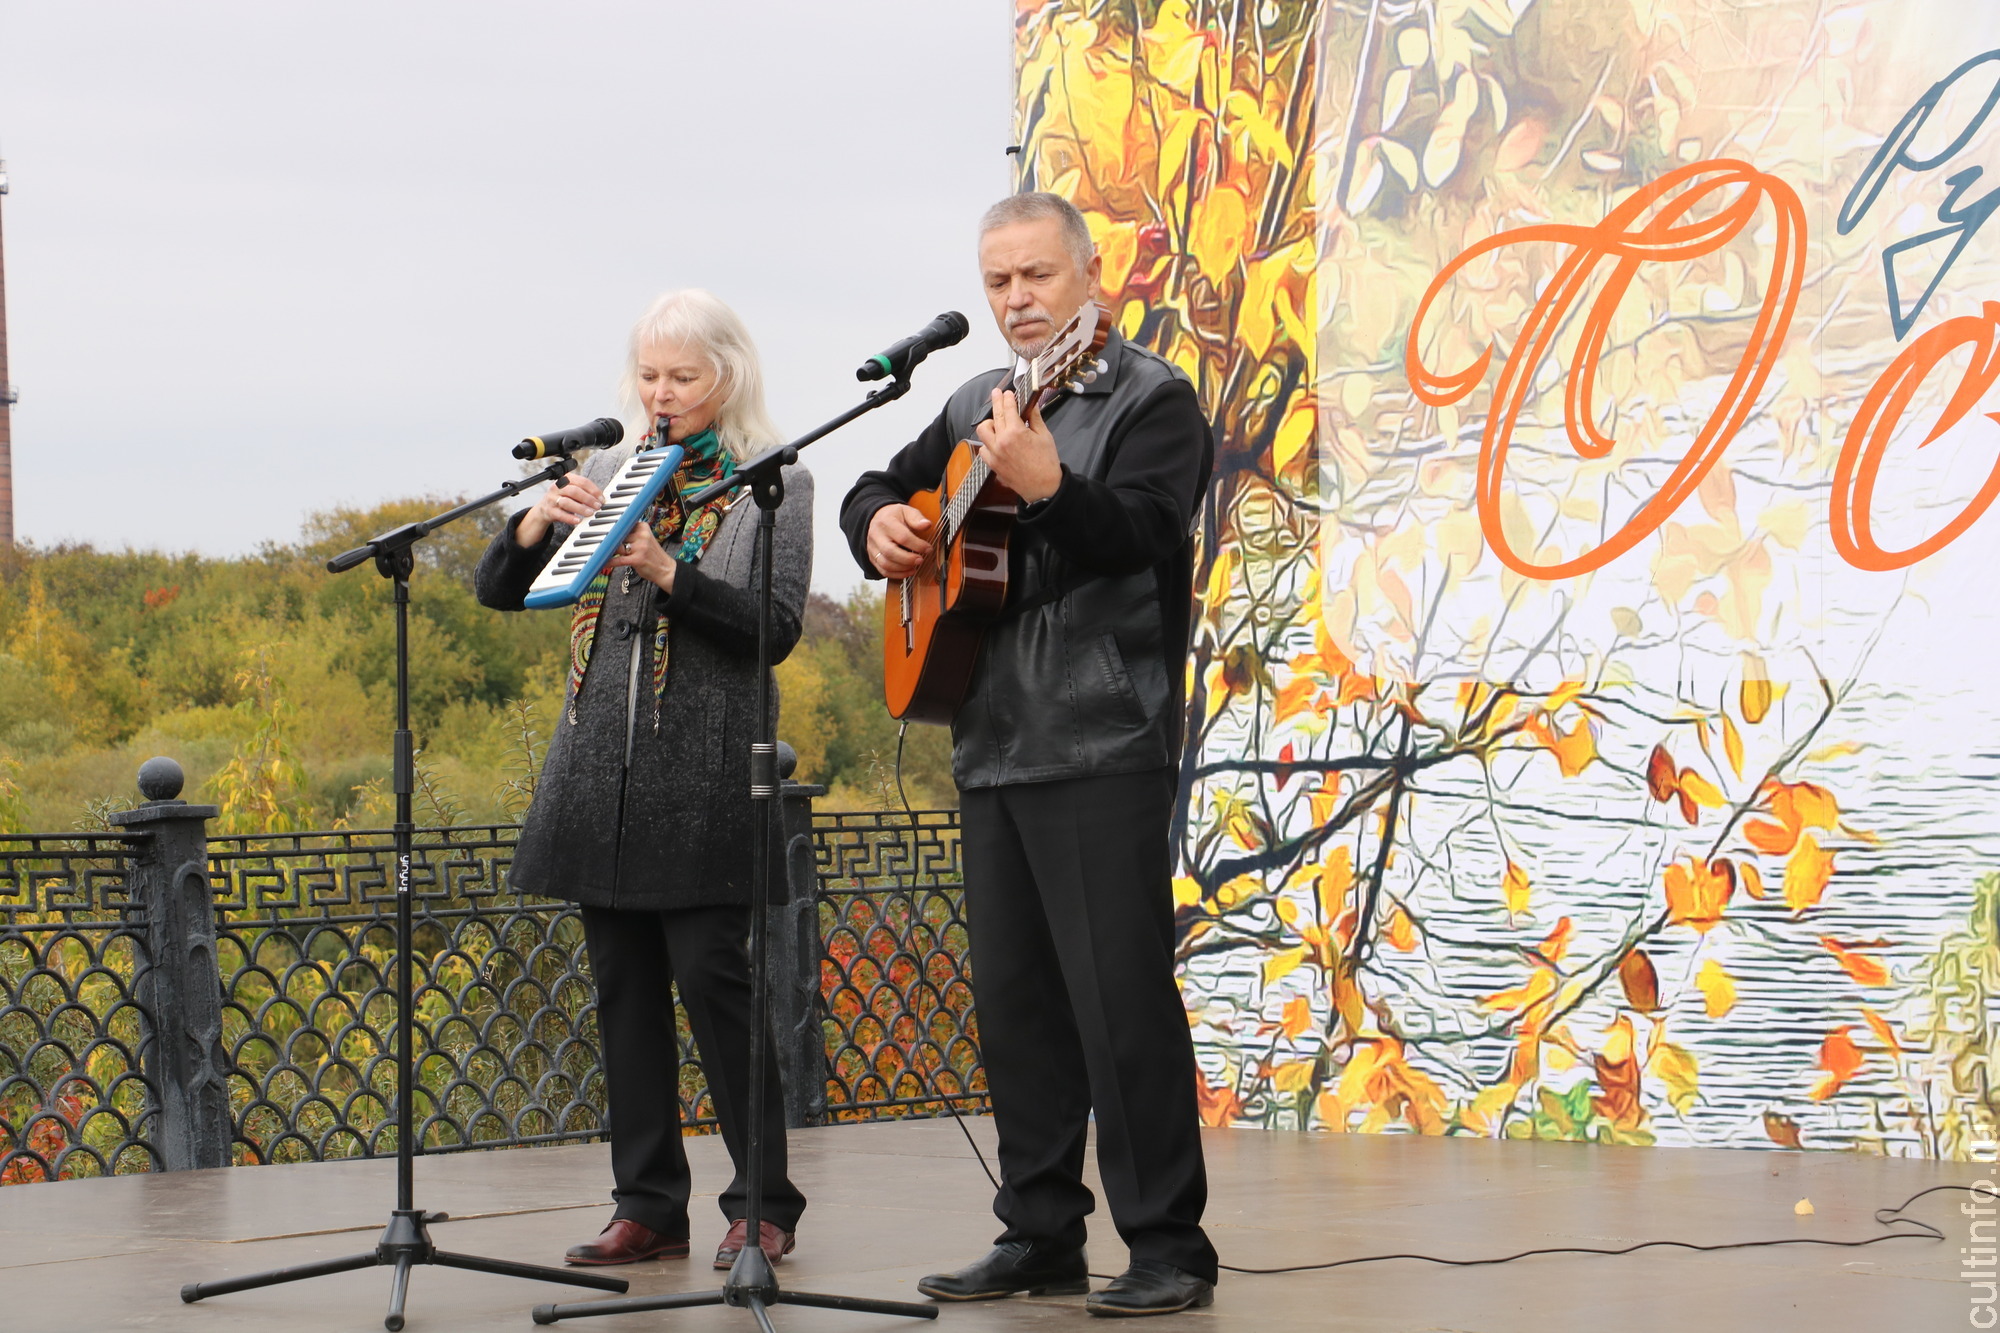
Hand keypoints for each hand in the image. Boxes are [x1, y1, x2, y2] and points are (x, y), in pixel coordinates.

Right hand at [516, 472, 604, 547]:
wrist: (544, 509)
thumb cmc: (563, 498)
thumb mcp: (573, 492)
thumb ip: (585, 493)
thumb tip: (601, 499)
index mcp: (566, 479)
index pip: (582, 481)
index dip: (594, 490)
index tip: (602, 499)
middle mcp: (557, 487)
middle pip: (574, 491)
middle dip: (588, 499)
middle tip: (598, 506)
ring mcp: (552, 498)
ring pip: (567, 502)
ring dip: (580, 508)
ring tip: (590, 513)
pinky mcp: (549, 511)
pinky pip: (560, 514)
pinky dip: (569, 518)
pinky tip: (578, 521)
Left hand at [604, 520, 676, 592]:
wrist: (666, 569)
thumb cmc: (653, 555)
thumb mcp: (645, 539)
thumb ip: (631, 534)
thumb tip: (611, 532)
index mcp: (643, 527)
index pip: (623, 524)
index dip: (612, 528)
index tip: (601, 529)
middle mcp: (642, 535)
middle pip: (619, 535)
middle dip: (610, 541)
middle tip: (598, 542)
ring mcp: (640, 547)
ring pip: (617, 547)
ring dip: (608, 551)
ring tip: (601, 552)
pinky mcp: (637, 559)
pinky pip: (618, 560)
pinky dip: (609, 562)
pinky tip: (602, 563)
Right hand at [867, 503, 931, 577]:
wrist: (876, 518)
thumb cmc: (893, 516)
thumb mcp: (906, 511)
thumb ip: (916, 518)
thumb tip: (926, 524)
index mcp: (886, 522)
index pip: (902, 537)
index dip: (917, 545)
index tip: (928, 548)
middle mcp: (876, 536)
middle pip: (890, 552)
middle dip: (908, 559)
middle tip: (920, 560)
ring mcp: (872, 548)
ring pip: (885, 564)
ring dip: (902, 568)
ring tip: (915, 566)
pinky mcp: (872, 557)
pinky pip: (882, 570)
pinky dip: (896, 574)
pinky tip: (907, 571)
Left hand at [975, 387, 1062, 503]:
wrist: (1043, 488)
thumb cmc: (1046, 463)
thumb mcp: (1045, 436)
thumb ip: (1035, 418)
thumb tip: (1031, 406)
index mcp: (1016, 432)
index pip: (1008, 408)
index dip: (1007, 398)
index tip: (1007, 393)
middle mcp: (1002, 441)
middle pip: (995, 415)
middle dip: (996, 401)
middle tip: (996, 394)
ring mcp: (995, 453)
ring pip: (983, 431)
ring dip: (989, 424)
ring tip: (996, 422)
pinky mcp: (993, 464)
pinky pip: (983, 449)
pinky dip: (987, 443)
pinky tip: (995, 442)